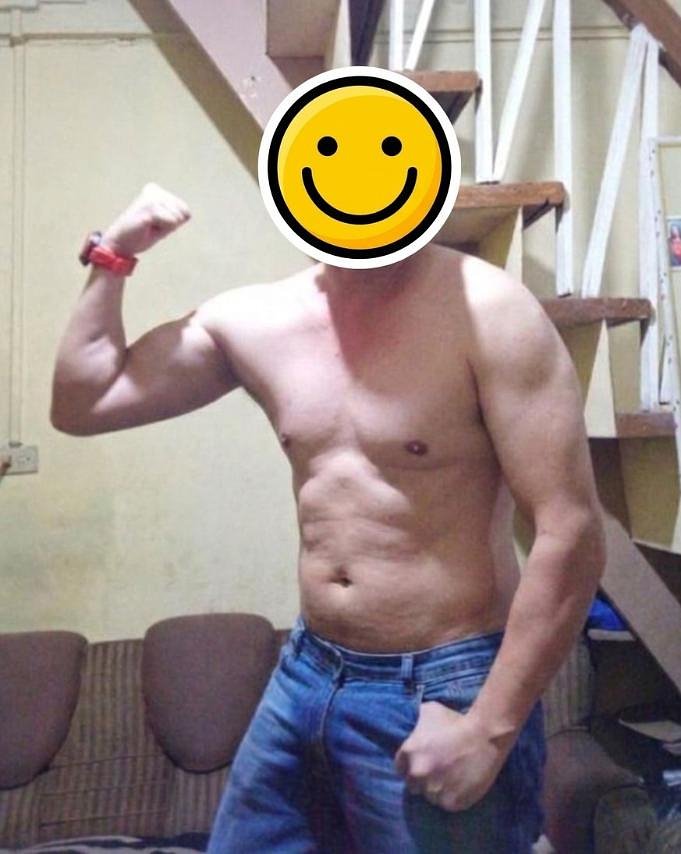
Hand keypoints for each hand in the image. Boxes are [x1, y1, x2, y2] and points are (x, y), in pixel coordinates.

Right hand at [101, 182, 190, 256]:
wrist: (120, 243)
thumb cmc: (142, 234)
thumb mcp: (163, 222)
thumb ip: (176, 215)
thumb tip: (188, 213)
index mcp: (156, 190)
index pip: (184, 210)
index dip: (173, 223)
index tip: (156, 224)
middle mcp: (154, 190)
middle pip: (182, 214)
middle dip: (170, 225)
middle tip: (151, 226)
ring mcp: (151, 198)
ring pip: (177, 219)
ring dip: (165, 228)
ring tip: (148, 227)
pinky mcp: (150, 208)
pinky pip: (171, 223)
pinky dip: (162, 230)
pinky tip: (147, 227)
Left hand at [394, 701, 514, 811]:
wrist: (484, 736)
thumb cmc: (456, 721)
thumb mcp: (429, 711)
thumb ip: (416, 722)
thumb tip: (411, 723)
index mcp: (408, 753)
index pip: (401, 768)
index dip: (412, 766)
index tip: (423, 764)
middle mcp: (417, 773)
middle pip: (413, 785)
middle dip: (422, 779)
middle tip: (438, 772)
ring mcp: (433, 790)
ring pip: (430, 797)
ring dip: (437, 790)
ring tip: (451, 779)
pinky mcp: (450, 802)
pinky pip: (446, 804)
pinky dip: (452, 798)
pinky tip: (460, 786)